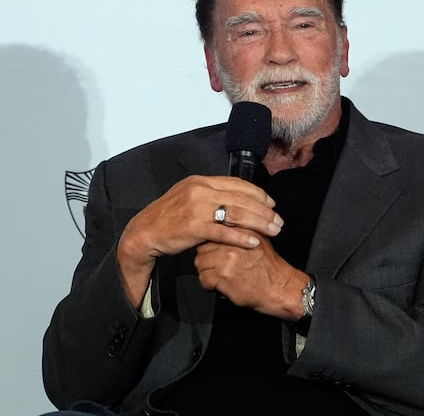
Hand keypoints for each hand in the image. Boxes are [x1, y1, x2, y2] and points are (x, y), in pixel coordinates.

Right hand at [116, 175, 281, 304]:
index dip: (258, 194)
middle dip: (264, 210)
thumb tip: (233, 197)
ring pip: (237, 213)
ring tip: (273, 231)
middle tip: (279, 221)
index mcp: (200, 181)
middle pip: (241, 198)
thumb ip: (209, 195)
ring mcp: (197, 208)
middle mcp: (200, 190)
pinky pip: (224, 232)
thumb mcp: (188, 197)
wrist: (145, 232)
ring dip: (259, 222)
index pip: (237, 183)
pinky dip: (241, 237)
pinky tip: (254, 242)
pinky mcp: (194, 227)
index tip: (271, 203)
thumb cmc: (168, 218)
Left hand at [195, 235, 305, 321]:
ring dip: (207, 271)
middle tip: (217, 265)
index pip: (212, 230)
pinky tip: (221, 285)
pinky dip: (210, 285)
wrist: (280, 288)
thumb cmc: (269, 267)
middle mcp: (233, 242)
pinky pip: (204, 279)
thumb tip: (221, 228)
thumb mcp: (258, 240)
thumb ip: (240, 232)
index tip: (212, 249)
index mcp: (241, 230)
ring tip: (219, 276)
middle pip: (203, 246)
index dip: (210, 242)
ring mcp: (227, 258)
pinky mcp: (224, 275)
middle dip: (207, 257)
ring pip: (201, 262)